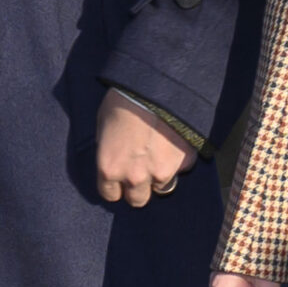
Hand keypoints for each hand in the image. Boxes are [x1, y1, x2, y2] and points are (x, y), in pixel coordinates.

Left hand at [94, 88, 195, 206]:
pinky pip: (181, 169)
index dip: (115, 186)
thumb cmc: (124, 99)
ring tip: (160, 154)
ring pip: (162, 188)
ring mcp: (162, 172)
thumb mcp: (102, 123)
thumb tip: (114, 154)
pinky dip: (178, 160)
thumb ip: (108, 147)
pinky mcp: (185, 163)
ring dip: (159, 175)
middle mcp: (135, 177)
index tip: (119, 178)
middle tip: (140, 170)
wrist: (158, 86)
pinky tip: (174, 142)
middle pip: (137, 200)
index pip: (110, 194)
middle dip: (137, 188)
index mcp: (109, 168)